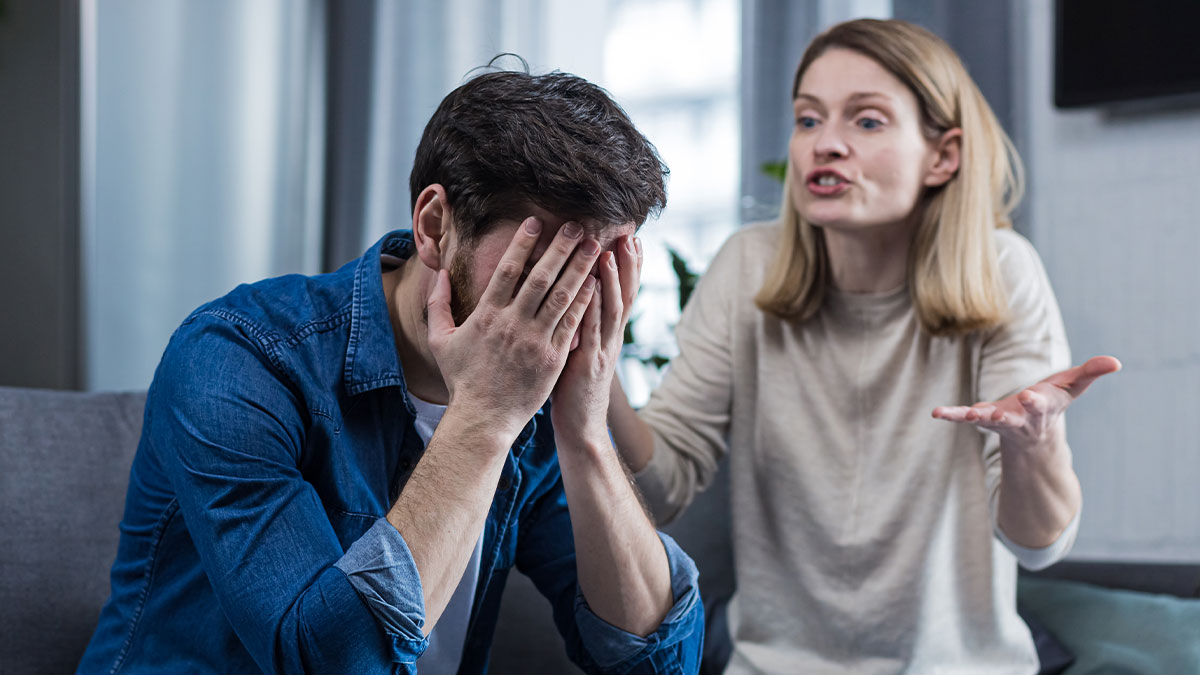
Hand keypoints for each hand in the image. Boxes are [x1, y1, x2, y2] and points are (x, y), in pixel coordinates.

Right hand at [427, 218, 600, 440]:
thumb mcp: (440, 341)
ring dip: (579, 268)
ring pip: (562, 296)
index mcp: (486, 316)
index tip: (535, 222)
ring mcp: (536, 341)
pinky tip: (596, 282)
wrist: (483, 419)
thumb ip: (437, 305)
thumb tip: (438, 274)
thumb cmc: (461, 380)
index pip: (507, 271)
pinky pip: (572, 323)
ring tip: (592, 246)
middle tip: (574, 225)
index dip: (522, 244)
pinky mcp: (553, 358)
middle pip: (540, 277)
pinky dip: (584, 301)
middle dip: (559, 248)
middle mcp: (513, 324)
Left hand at [551, 234, 642, 446]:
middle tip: (630, 235)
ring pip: (611, 309)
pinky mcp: (588, 363)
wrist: (581, 427)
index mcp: (609, 334)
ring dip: (611, 280)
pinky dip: (591, 307)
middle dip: (628, 265)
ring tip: (609, 252)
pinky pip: (590, 330)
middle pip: (624, 295)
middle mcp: (611, 338)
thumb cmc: (574, 389)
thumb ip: (581, 325)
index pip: (623, 293)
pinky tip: (589, 288)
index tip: (631, 238)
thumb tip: (575, 298)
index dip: (629, 266)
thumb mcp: (581, 350)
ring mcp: (602, 350)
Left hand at [931, 355, 1120, 451]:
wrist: (1034, 431)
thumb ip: (1091, 372)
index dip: (1037, 401)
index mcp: (1043, 409)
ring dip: (975, 418)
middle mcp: (1020, 419)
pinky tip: (936, 412)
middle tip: (996, 413)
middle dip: (1006, 415)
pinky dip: (951, 415)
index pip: (1041, 405)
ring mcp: (999, 421)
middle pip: (1015, 418)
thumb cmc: (1054, 401)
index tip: (1032, 395)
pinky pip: (964, 416)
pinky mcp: (982, 418)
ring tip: (963, 416)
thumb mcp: (1073, 386)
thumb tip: (1116, 361)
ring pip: (987, 421)